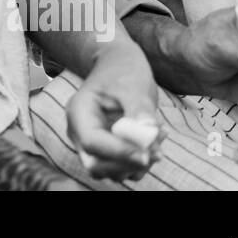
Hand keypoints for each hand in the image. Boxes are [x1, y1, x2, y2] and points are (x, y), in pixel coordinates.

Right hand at [66, 40, 163, 181]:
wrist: (119, 66)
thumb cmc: (123, 71)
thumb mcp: (132, 85)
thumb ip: (139, 110)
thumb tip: (148, 135)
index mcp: (79, 112)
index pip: (92, 142)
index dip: (120, 152)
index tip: (148, 154)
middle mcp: (80, 132)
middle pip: (96, 164)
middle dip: (127, 163)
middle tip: (158, 150)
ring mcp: (92, 143)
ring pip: (110, 171)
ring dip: (137, 163)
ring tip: (159, 135)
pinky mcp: (107, 150)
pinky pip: (122, 168)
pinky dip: (140, 162)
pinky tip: (154, 140)